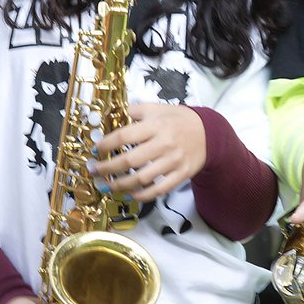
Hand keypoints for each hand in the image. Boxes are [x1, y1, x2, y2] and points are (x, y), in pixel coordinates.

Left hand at [92, 103, 206, 202]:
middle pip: (130, 160)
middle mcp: (164, 144)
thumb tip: (111, 116)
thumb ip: (135, 111)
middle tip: (95, 172)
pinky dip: (143, 195)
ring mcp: (173, 161)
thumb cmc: (179, 120)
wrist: (209, 133)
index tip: (95, 150)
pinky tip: (131, 195)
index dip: (105, 145)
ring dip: (121, 185)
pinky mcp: (181, 174)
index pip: (124, 136)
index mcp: (156, 125)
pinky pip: (159, 189)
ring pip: (142, 178)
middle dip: (108, 168)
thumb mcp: (157, 108)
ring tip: (108, 186)